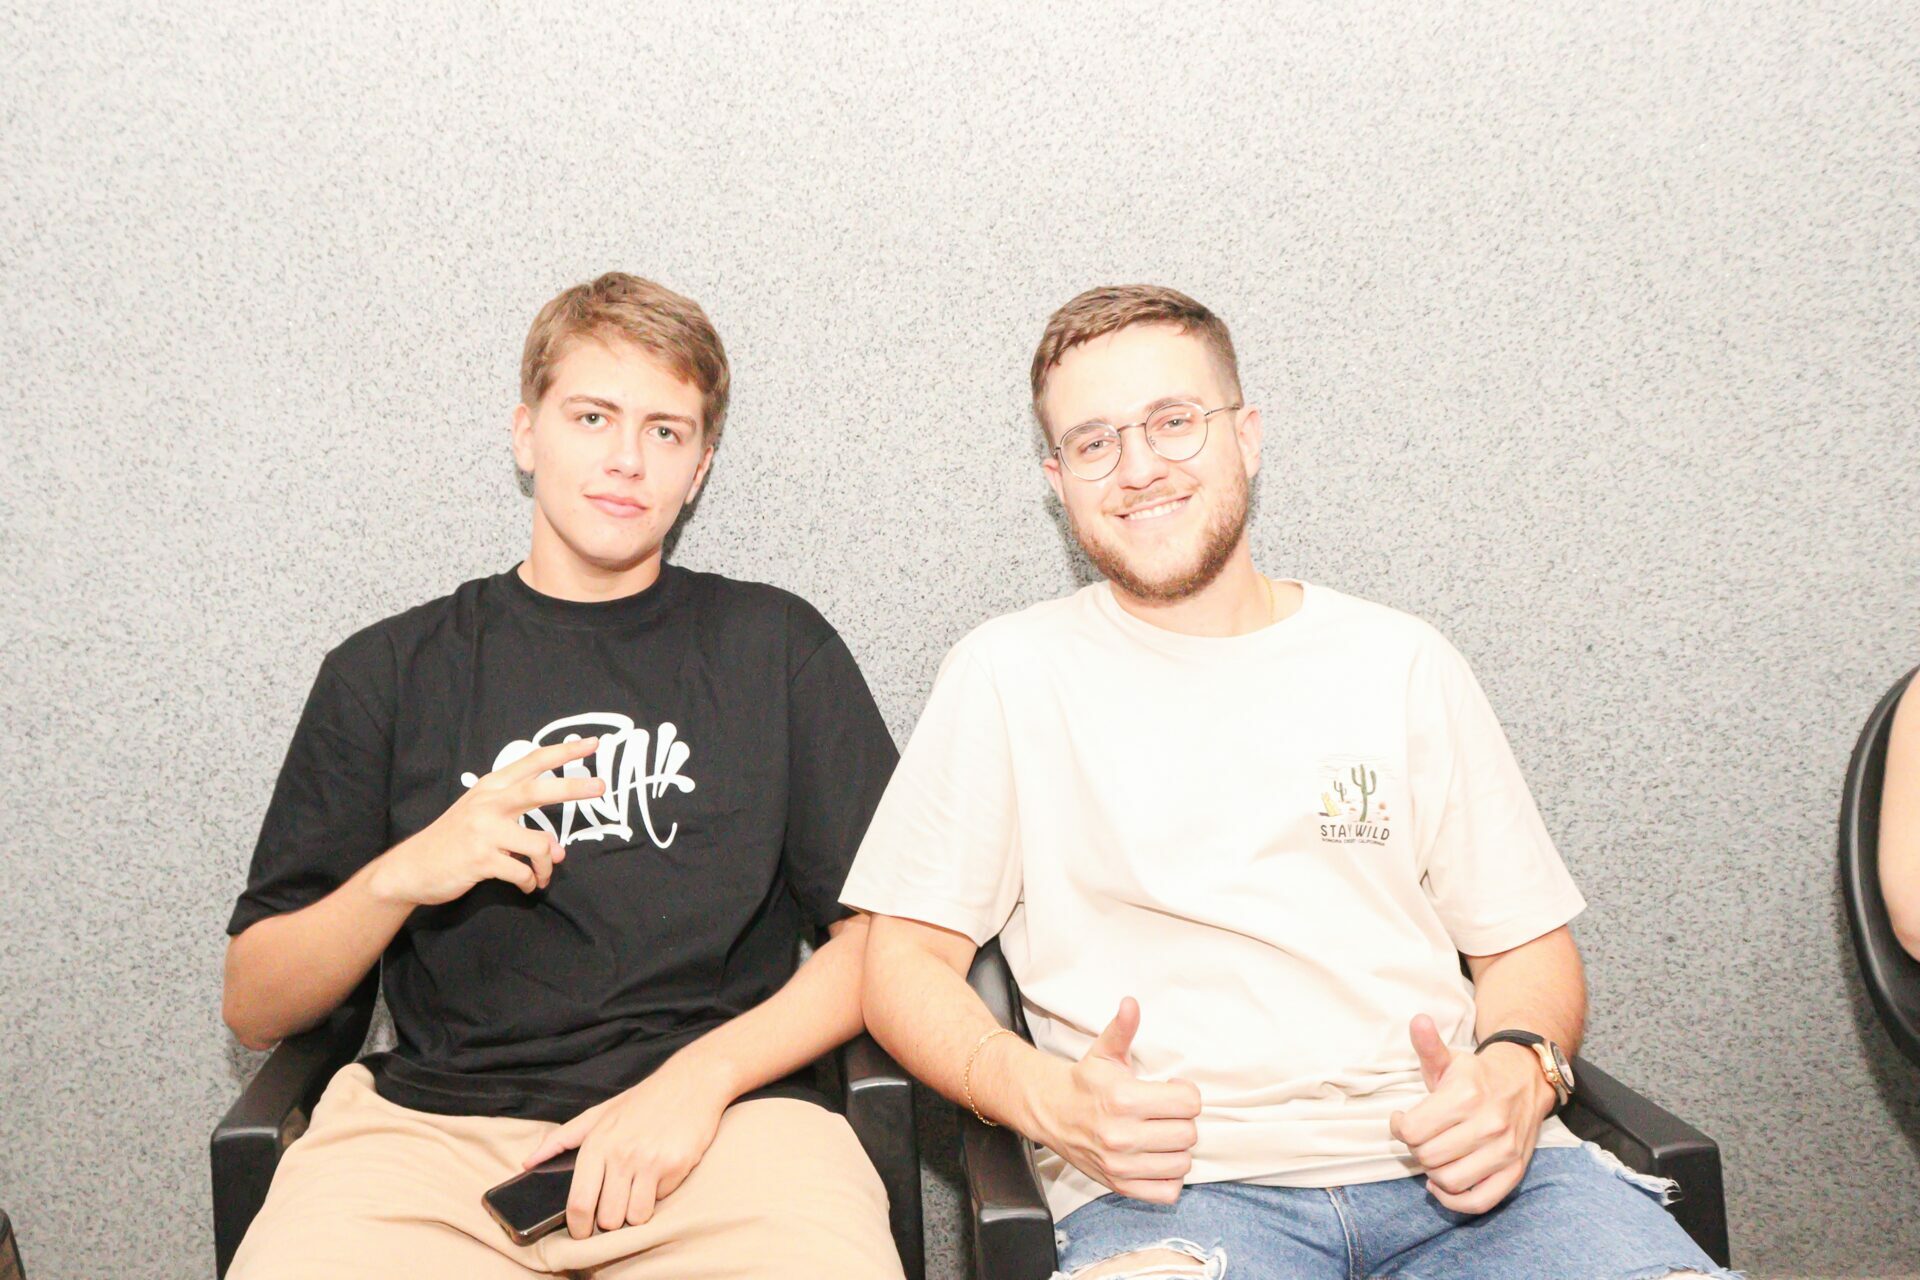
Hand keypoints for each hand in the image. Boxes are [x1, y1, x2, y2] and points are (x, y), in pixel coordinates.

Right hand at [367, 737, 603, 906]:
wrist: (411, 868)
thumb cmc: (453, 840)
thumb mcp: (480, 815)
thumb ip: (519, 824)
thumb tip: (558, 847)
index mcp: (491, 788)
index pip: (532, 761)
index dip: (564, 752)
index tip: (592, 743)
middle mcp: (488, 803)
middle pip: (539, 790)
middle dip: (573, 787)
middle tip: (601, 786)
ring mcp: (484, 831)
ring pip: (539, 845)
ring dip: (547, 865)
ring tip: (541, 875)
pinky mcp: (481, 859)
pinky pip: (523, 873)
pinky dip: (530, 882)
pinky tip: (526, 886)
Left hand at [522, 1055, 734, 1238]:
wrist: (691, 1081)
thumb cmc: (643, 1100)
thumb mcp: (599, 1113)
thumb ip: (562, 1139)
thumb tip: (528, 1163)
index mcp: (597, 1143)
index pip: (579, 1204)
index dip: (579, 1228)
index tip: (583, 1232)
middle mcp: (620, 1154)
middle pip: (608, 1219)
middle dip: (611, 1219)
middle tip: (617, 1204)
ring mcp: (649, 1161)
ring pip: (635, 1218)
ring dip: (636, 1211)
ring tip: (639, 1189)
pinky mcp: (676, 1165)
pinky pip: (661, 1202)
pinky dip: (659, 1194)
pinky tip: (661, 1172)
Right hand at [1029, 998, 1201, 1203]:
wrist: (1050, 1111)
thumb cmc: (1085, 1082)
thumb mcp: (1104, 1052)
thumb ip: (1122, 1029)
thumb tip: (1131, 1003)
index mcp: (1123, 1099)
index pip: (1189, 1103)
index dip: (1186, 1094)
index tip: (1172, 1090)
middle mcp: (1122, 1135)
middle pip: (1189, 1134)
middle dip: (1182, 1120)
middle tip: (1166, 1113)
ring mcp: (1120, 1164)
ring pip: (1182, 1163)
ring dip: (1177, 1148)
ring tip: (1161, 1135)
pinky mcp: (1119, 1185)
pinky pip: (1167, 1191)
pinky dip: (1169, 1177)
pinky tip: (1157, 1158)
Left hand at [1388, 1014, 1554, 1214]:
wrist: (1525, 1080)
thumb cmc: (1476, 1074)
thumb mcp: (1450, 1058)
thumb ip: (1428, 1044)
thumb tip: (1417, 1020)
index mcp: (1466, 1096)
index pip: (1413, 1131)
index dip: (1400, 1127)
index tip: (1402, 1120)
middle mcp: (1488, 1125)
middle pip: (1428, 1156)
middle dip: (1415, 1148)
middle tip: (1419, 1137)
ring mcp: (1504, 1150)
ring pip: (1450, 1180)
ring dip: (1432, 1172)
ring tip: (1432, 1154)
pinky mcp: (1515, 1170)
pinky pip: (1480, 1201)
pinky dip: (1455, 1201)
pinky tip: (1441, 1184)